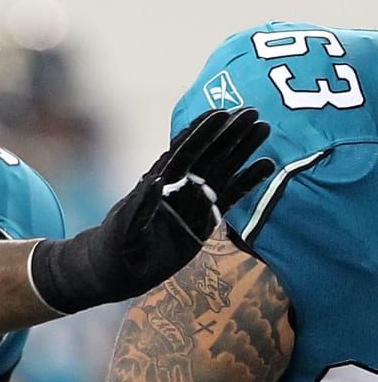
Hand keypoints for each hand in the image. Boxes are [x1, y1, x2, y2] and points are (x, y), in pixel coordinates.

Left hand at [29, 107, 273, 313]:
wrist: (118, 270)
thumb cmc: (114, 247)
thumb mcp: (124, 229)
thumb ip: (139, 207)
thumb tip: (155, 180)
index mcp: (159, 183)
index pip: (184, 153)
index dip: (202, 133)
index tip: (222, 113)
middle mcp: (178, 187)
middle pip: (208, 155)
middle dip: (229, 133)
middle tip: (253, 111)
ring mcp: (193, 201)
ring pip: (223, 170)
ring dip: (242, 150)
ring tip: (264, 128)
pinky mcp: (205, 219)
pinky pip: (231, 197)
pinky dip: (248, 182)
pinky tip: (267, 165)